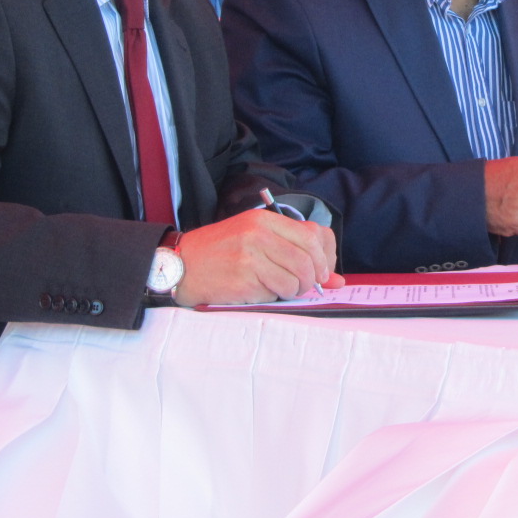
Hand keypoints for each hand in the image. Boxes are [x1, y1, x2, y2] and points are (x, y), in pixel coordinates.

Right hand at [172, 208, 342, 305]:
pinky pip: (277, 292)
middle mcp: (260, 234)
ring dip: (295, 290)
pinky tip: (261, 291)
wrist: (181, 265)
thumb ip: (294, 253)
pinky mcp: (244, 279)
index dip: (326, 257)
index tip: (323, 271)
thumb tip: (336, 281)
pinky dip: (276, 297)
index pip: (314, 234)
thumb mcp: (256, 241)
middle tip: (306, 286)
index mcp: (265, 220)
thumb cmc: (220, 252)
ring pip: (296, 279)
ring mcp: (251, 256)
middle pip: (308, 258)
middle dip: (314, 278)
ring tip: (280, 289)